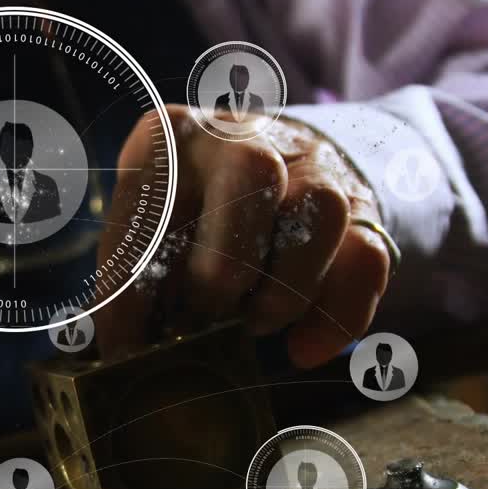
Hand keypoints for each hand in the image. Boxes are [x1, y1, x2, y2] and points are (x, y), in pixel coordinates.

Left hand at [94, 106, 391, 368]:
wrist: (276, 159)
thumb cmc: (189, 209)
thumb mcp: (146, 221)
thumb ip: (135, 271)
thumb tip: (123, 353)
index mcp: (171, 136)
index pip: (149, 209)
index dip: (133, 291)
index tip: (125, 351)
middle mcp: (244, 135)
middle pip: (251, 179)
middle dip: (220, 275)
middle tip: (201, 321)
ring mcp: (311, 163)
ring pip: (318, 214)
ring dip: (279, 292)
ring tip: (250, 324)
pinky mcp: (360, 205)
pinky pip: (365, 258)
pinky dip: (335, 317)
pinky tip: (301, 349)